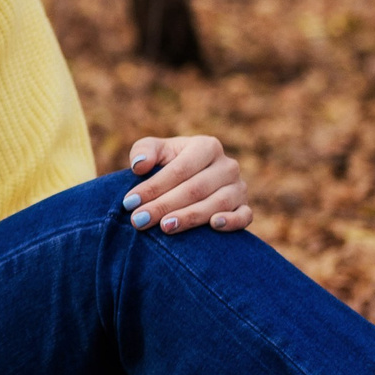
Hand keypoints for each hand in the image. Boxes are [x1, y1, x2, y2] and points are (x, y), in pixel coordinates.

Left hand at [123, 135, 251, 234]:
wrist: (187, 180)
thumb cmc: (167, 162)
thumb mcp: (154, 150)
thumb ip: (143, 151)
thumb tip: (139, 166)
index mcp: (207, 146)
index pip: (179, 169)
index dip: (154, 186)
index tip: (129, 202)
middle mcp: (227, 165)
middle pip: (195, 188)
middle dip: (164, 206)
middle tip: (139, 220)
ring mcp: (239, 187)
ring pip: (217, 203)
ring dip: (190, 217)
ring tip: (165, 227)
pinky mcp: (244, 207)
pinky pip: (244, 216)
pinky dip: (231, 222)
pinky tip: (213, 226)